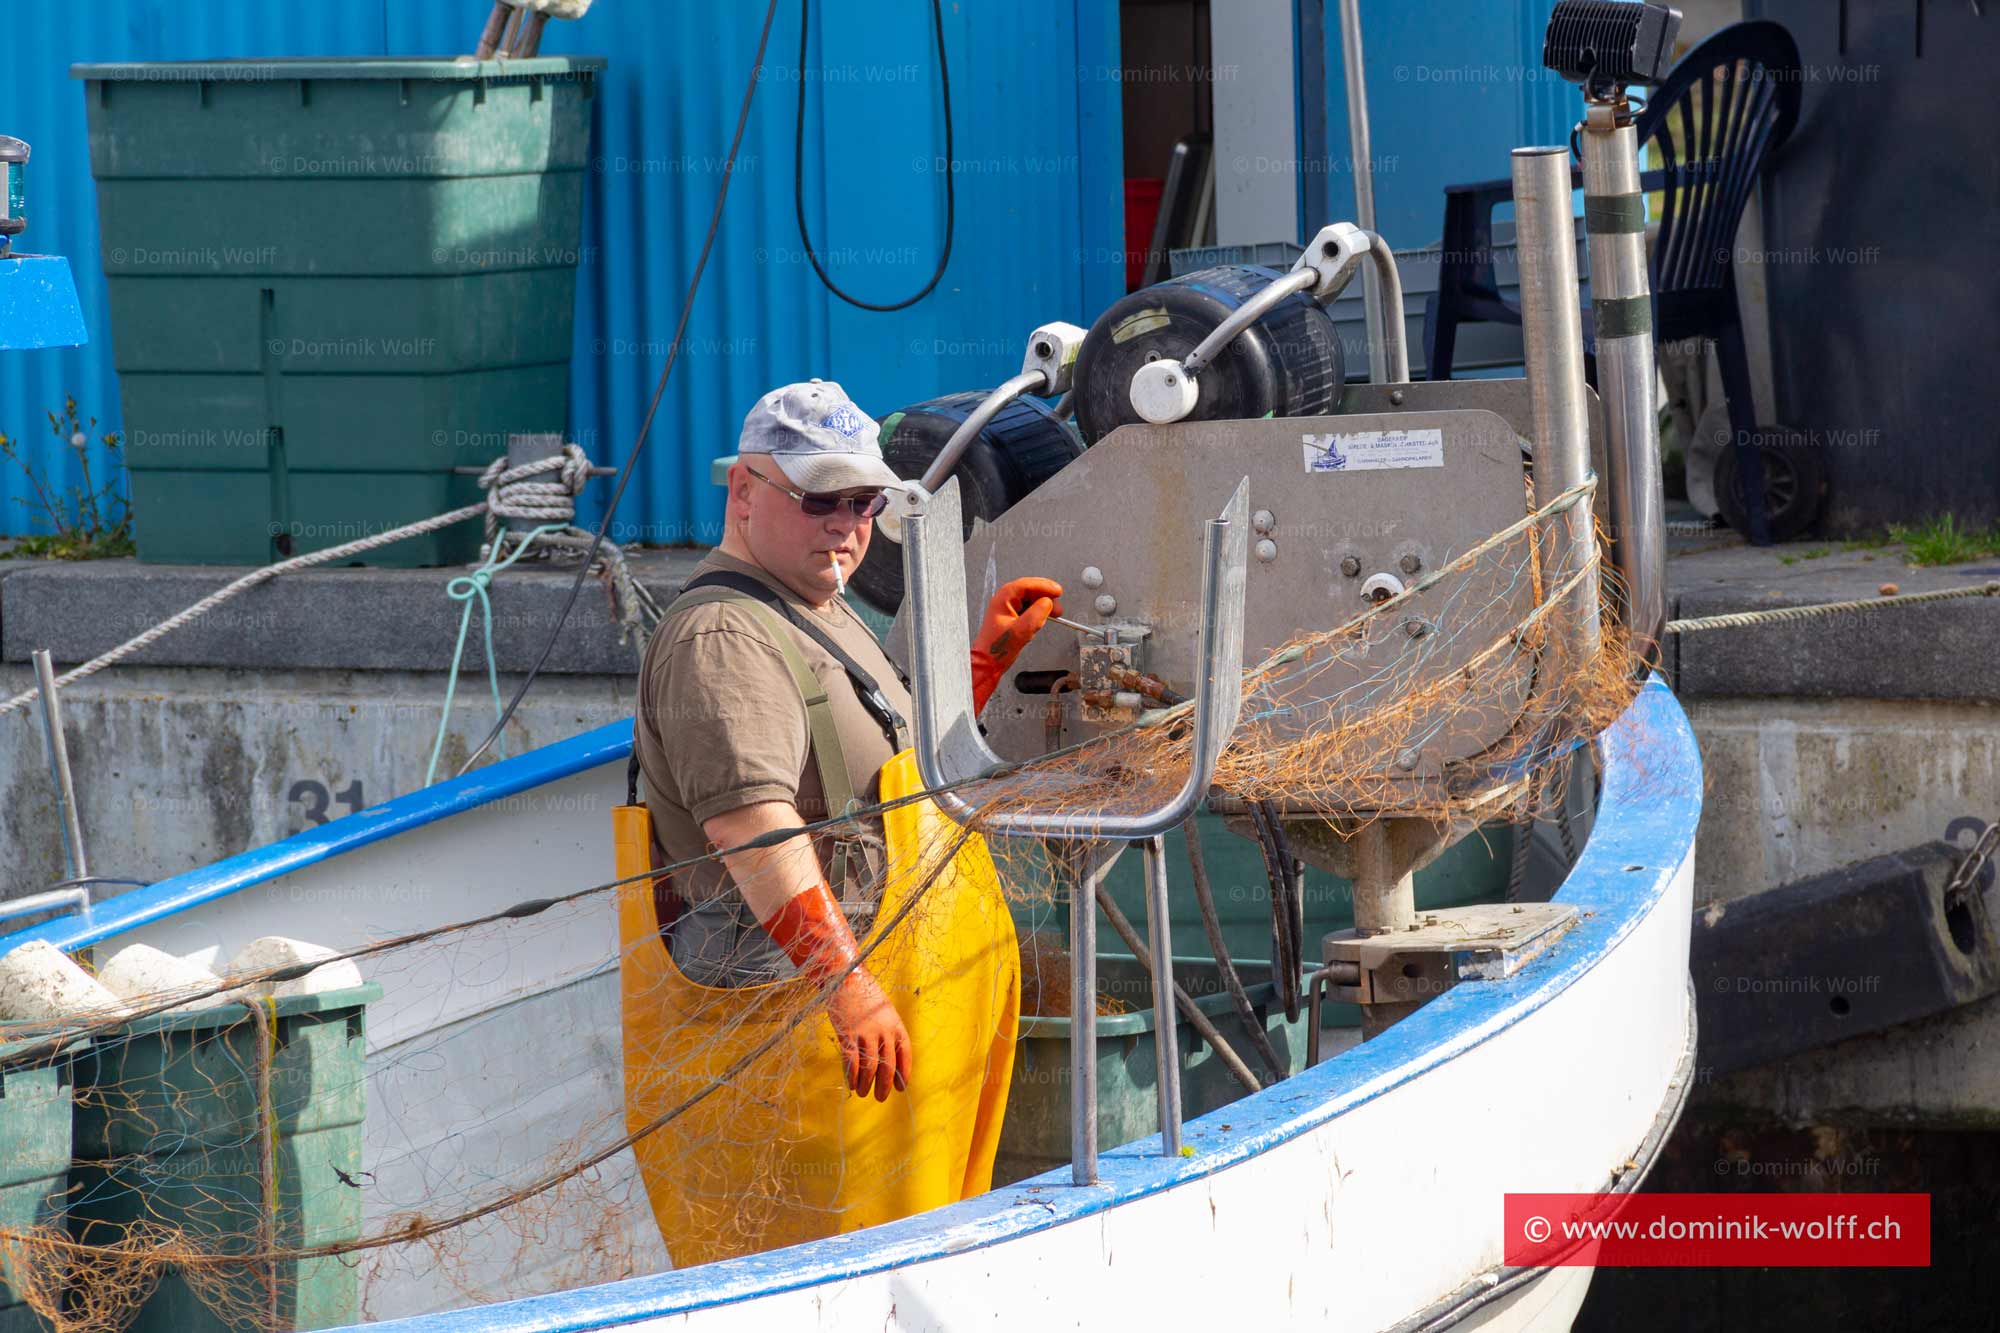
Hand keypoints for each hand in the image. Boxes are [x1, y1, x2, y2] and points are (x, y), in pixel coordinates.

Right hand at [825, 966, 912, 1099]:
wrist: (845, 977)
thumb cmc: (864, 994)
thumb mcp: (884, 1010)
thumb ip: (888, 1030)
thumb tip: (888, 1056)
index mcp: (896, 1024)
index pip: (905, 1054)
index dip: (904, 1073)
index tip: (900, 1087)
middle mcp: (883, 1030)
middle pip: (887, 1065)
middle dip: (884, 1085)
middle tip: (880, 1097)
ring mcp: (865, 1033)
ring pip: (869, 1067)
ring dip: (866, 1084)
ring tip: (863, 1092)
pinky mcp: (847, 1035)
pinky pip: (851, 1062)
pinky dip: (851, 1076)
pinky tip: (851, 1084)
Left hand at [971, 577, 1063, 709]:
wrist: (988, 662)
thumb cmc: (997, 648)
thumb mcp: (1020, 631)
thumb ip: (1036, 614)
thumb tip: (1048, 603)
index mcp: (1003, 598)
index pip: (1027, 584)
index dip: (1045, 586)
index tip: (1058, 591)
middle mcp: (1005, 600)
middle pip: (1030, 590)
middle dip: (1046, 596)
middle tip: (1058, 606)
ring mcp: (1008, 607)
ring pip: (1030, 599)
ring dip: (1043, 605)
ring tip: (1054, 614)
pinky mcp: (1011, 616)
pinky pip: (1028, 608)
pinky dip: (1037, 612)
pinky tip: (1042, 620)